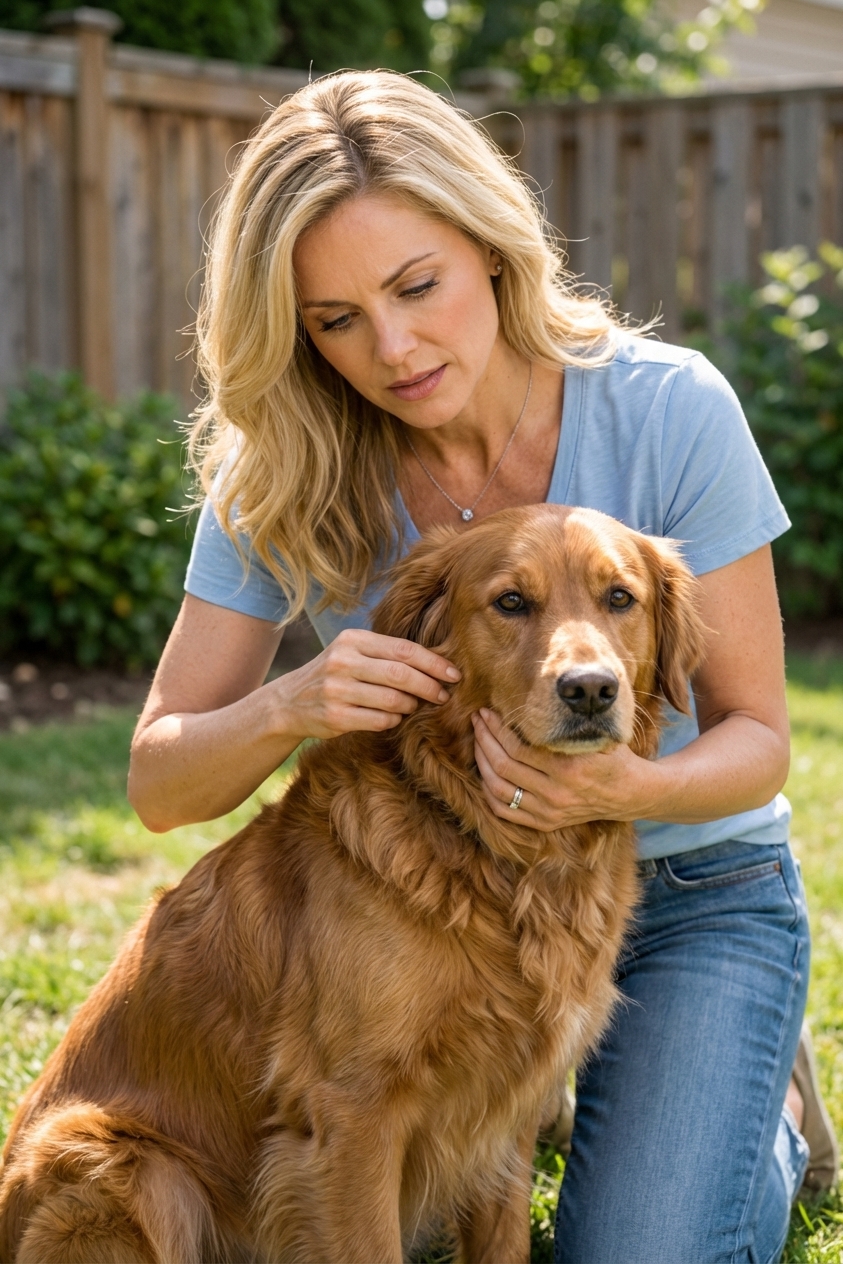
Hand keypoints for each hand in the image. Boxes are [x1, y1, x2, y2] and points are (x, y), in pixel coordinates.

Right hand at [275, 628, 460, 742]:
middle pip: (402, 674)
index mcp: (352, 640)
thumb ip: (386, 653)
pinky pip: (380, 720)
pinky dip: (394, 720)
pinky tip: (394, 717)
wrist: (289, 702)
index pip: (403, 649)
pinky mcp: (335, 716)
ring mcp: (337, 690)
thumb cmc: (333, 674)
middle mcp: (343, 662)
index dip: (433, 662)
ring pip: (393, 700)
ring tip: (414, 706)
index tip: (454, 673)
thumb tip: (436, 663)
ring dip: (411, 705)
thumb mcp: (352, 652)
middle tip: (443, 695)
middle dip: (430, 686)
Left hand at [471, 708, 656, 830]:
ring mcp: (549, 811)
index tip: (487, 712)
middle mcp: (556, 792)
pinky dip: (488, 791)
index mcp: (568, 767)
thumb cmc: (612, 756)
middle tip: (476, 722)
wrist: (629, 793)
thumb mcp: (596, 735)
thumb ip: (569, 723)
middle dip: (483, 740)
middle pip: (504, 765)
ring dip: (481, 763)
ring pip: (498, 788)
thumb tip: (535, 700)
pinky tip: (484, 772)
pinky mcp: (545, 823)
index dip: (497, 728)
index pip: (519, 746)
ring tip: (477, 742)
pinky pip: (505, 811)